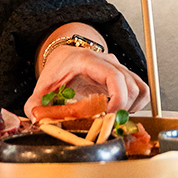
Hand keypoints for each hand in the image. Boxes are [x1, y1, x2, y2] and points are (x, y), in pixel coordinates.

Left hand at [24, 45, 149, 117]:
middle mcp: (108, 61)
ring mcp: (119, 68)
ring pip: (141, 88)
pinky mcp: (125, 76)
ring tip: (113, 115)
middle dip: (123, 108)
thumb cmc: (58, 70)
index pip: (115, 76)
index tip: (108, 116)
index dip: (118, 98)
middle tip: (107, 121)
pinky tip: (120, 110)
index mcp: (89, 61)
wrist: (65, 56)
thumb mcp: (43, 87)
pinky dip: (137, 103)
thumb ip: (35, 104)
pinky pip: (142, 89)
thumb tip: (35, 119)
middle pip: (131, 85)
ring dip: (131, 106)